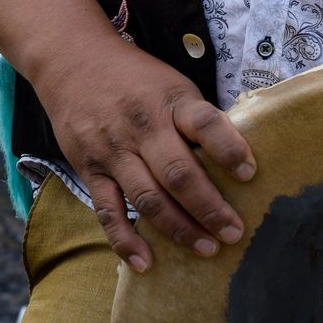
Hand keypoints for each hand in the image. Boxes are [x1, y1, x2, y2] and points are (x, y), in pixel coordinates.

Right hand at [35, 40, 255, 271]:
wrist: (72, 59)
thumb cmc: (140, 81)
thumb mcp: (176, 86)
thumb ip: (201, 121)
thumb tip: (243, 160)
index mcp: (172, 103)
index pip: (205, 124)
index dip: (229, 149)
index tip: (250, 173)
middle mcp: (142, 128)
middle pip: (178, 173)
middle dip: (209, 207)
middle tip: (235, 232)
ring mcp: (113, 151)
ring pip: (148, 198)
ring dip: (179, 228)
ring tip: (207, 249)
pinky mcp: (90, 169)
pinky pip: (108, 211)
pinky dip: (126, 240)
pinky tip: (147, 263)